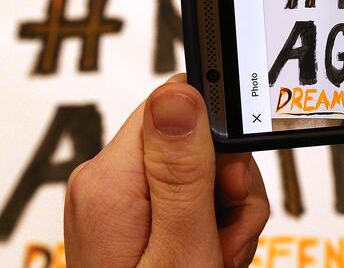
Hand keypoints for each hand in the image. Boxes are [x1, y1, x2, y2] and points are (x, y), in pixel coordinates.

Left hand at [64, 74, 268, 266]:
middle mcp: (108, 181)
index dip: (220, 139)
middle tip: (226, 234)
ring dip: (229, 211)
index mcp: (112, 181)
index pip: (177, 103)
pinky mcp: (136, 212)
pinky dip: (214, 223)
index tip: (230, 185)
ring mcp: (121, 199)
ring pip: (203, 169)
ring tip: (219, 255)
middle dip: (231, 185)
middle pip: (197, 139)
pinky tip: (211, 254)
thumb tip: (182, 94)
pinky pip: (191, 194)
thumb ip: (183, 172)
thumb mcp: (182, 249)